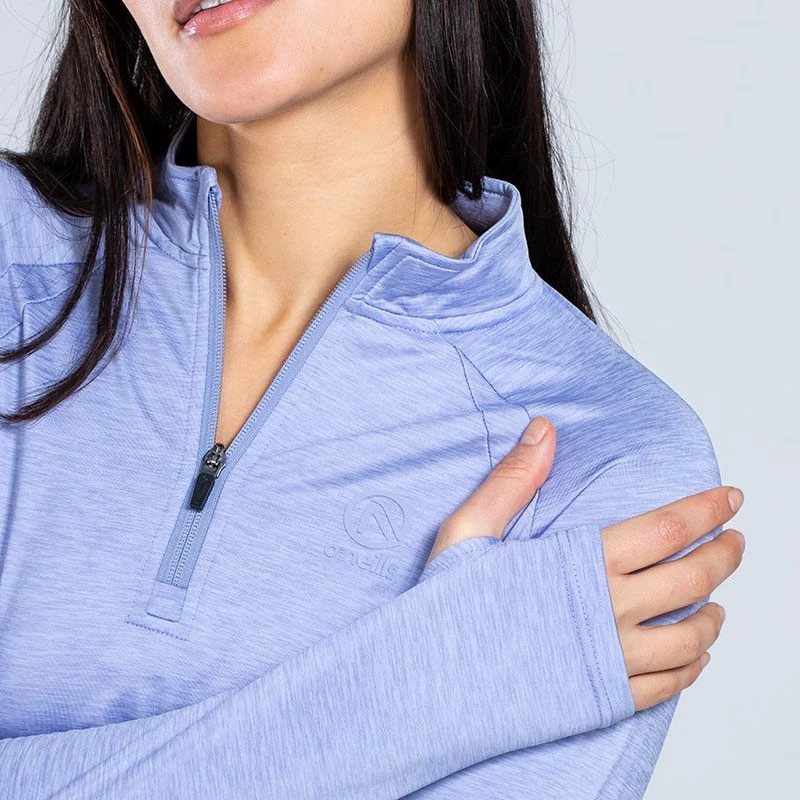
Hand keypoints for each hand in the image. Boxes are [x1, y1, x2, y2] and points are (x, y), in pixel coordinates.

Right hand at [426, 415, 745, 711]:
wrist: (431, 686)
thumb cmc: (448, 608)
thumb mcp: (469, 532)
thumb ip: (513, 480)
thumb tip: (545, 430)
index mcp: (581, 564)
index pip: (667, 528)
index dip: (706, 509)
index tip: (729, 497)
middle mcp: (608, 610)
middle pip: (693, 578)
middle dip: (724, 555)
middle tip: (735, 541)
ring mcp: (611, 658)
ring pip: (692, 636)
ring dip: (715, 615)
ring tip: (719, 600)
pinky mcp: (604, 697)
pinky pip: (668, 686)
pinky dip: (693, 668)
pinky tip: (696, 656)